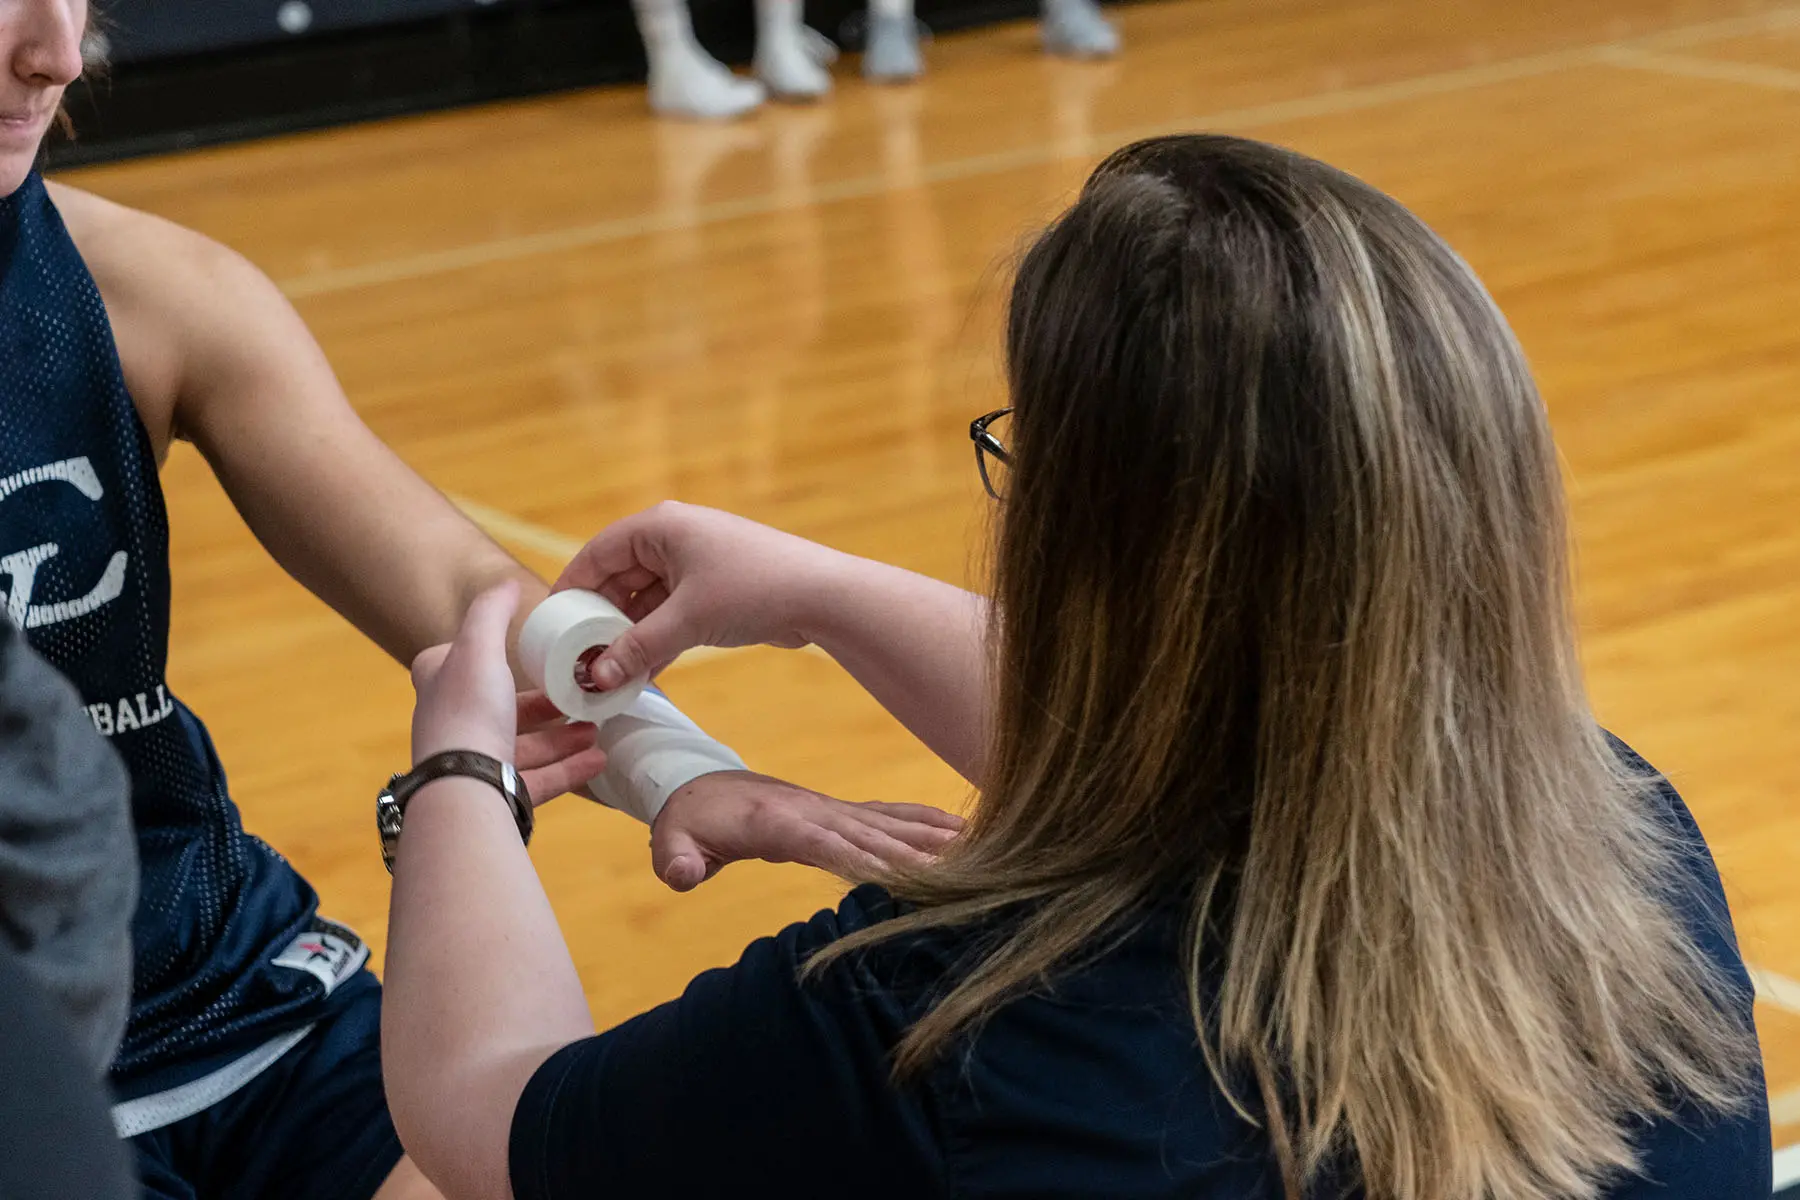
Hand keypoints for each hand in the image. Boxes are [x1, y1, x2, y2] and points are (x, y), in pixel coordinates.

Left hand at [411, 582, 609, 800]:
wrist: (464, 786)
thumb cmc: (469, 710)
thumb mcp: (479, 647)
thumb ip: (491, 612)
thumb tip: (505, 583)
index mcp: (441, 685)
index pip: (465, 662)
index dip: (496, 656)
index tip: (532, 656)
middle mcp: (453, 724)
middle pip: (504, 708)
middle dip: (545, 704)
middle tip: (579, 695)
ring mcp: (474, 763)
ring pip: (526, 746)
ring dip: (563, 738)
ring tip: (596, 728)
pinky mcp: (496, 795)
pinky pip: (540, 780)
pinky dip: (570, 769)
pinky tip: (599, 760)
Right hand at [552, 502, 846, 690]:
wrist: (823, 596)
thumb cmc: (754, 589)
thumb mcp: (687, 621)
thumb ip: (637, 648)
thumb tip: (596, 679)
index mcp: (660, 527)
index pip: (597, 553)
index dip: (572, 590)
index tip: (553, 627)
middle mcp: (675, 539)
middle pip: (620, 579)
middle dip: (601, 621)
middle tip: (579, 660)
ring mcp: (696, 564)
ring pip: (646, 601)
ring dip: (629, 636)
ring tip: (607, 675)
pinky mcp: (715, 591)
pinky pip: (671, 614)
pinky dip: (657, 640)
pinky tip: (642, 674)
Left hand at [648, 770, 964, 891]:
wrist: (699, 786)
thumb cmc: (687, 822)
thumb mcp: (671, 843)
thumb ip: (675, 860)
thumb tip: (683, 876)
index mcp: (776, 821)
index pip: (824, 842)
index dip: (861, 857)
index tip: (900, 874)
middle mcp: (813, 811)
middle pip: (871, 834)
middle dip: (915, 855)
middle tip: (963, 873)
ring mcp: (830, 809)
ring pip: (888, 823)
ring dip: (931, 838)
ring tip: (980, 850)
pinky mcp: (840, 813)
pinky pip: (888, 816)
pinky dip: (925, 823)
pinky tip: (963, 832)